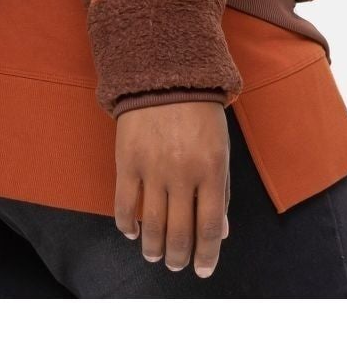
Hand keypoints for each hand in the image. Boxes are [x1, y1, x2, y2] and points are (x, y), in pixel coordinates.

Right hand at [114, 102, 230, 277]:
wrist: (164, 76)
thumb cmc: (199, 115)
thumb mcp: (220, 150)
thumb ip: (221, 192)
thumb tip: (220, 232)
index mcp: (212, 171)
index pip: (210, 227)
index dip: (207, 255)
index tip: (202, 270)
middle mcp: (183, 175)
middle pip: (180, 232)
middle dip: (179, 257)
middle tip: (177, 265)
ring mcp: (152, 169)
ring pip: (153, 224)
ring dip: (154, 248)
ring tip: (155, 255)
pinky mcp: (127, 161)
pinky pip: (125, 204)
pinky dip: (127, 224)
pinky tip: (131, 232)